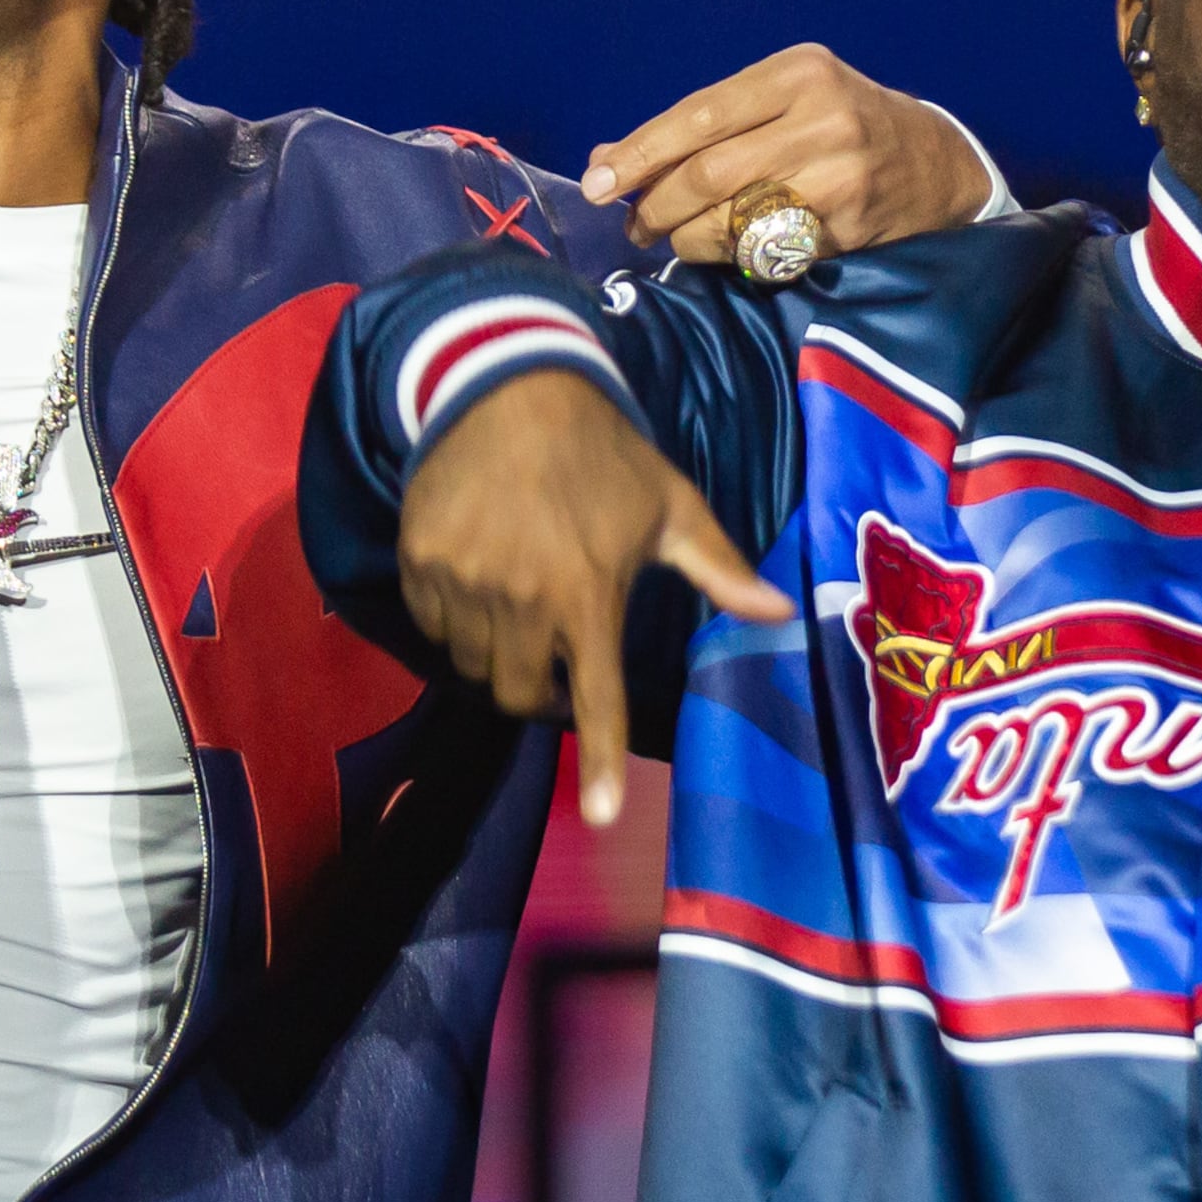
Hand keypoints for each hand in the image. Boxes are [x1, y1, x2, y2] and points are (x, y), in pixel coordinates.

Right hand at [399, 370, 794, 823]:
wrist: (507, 385)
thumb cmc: (601, 453)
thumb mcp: (669, 504)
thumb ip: (718, 567)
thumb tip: (782, 612)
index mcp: (589, 593)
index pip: (597, 696)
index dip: (604, 762)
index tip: (606, 815)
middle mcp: (522, 598)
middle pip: (517, 694)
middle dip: (535, 691)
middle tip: (552, 657)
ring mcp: (463, 582)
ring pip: (469, 664)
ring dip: (492, 655)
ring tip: (514, 609)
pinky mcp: (419, 563)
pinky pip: (431, 626)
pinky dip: (451, 621)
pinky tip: (475, 581)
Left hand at [580, 44, 995, 264]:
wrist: (934, 163)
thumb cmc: (837, 124)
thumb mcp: (778, 101)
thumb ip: (698, 127)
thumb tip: (604, 160)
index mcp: (797, 73)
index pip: (699, 116)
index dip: (641, 152)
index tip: (598, 182)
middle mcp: (822, 117)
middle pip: (709, 172)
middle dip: (657, 204)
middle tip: (634, 224)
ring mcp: (840, 173)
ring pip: (732, 217)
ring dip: (688, 237)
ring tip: (675, 237)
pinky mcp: (849, 223)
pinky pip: (764, 249)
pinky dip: (730, 255)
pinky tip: (723, 248)